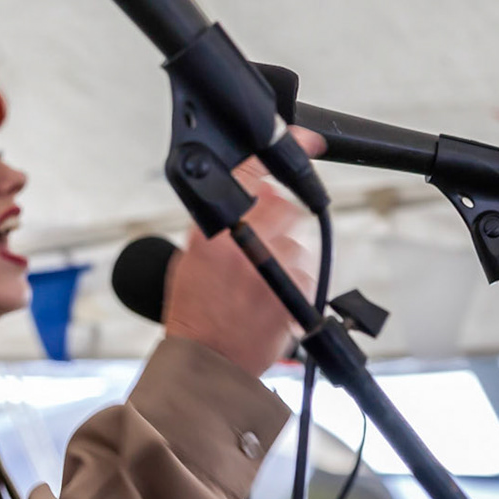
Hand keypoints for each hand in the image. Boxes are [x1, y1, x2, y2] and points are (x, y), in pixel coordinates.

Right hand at [161, 128, 322, 377]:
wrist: (209, 361)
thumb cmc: (195, 313)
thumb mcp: (192, 257)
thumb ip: (218, 223)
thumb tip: (246, 199)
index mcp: (217, 231)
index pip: (253, 174)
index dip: (286, 148)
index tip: (307, 137)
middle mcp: (249, 244)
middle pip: (288, 205)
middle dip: (281, 217)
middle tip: (265, 239)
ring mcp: (277, 268)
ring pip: (298, 242)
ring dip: (286, 256)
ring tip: (258, 282)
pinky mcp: (299, 292)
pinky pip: (306, 271)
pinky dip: (294, 281)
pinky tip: (270, 297)